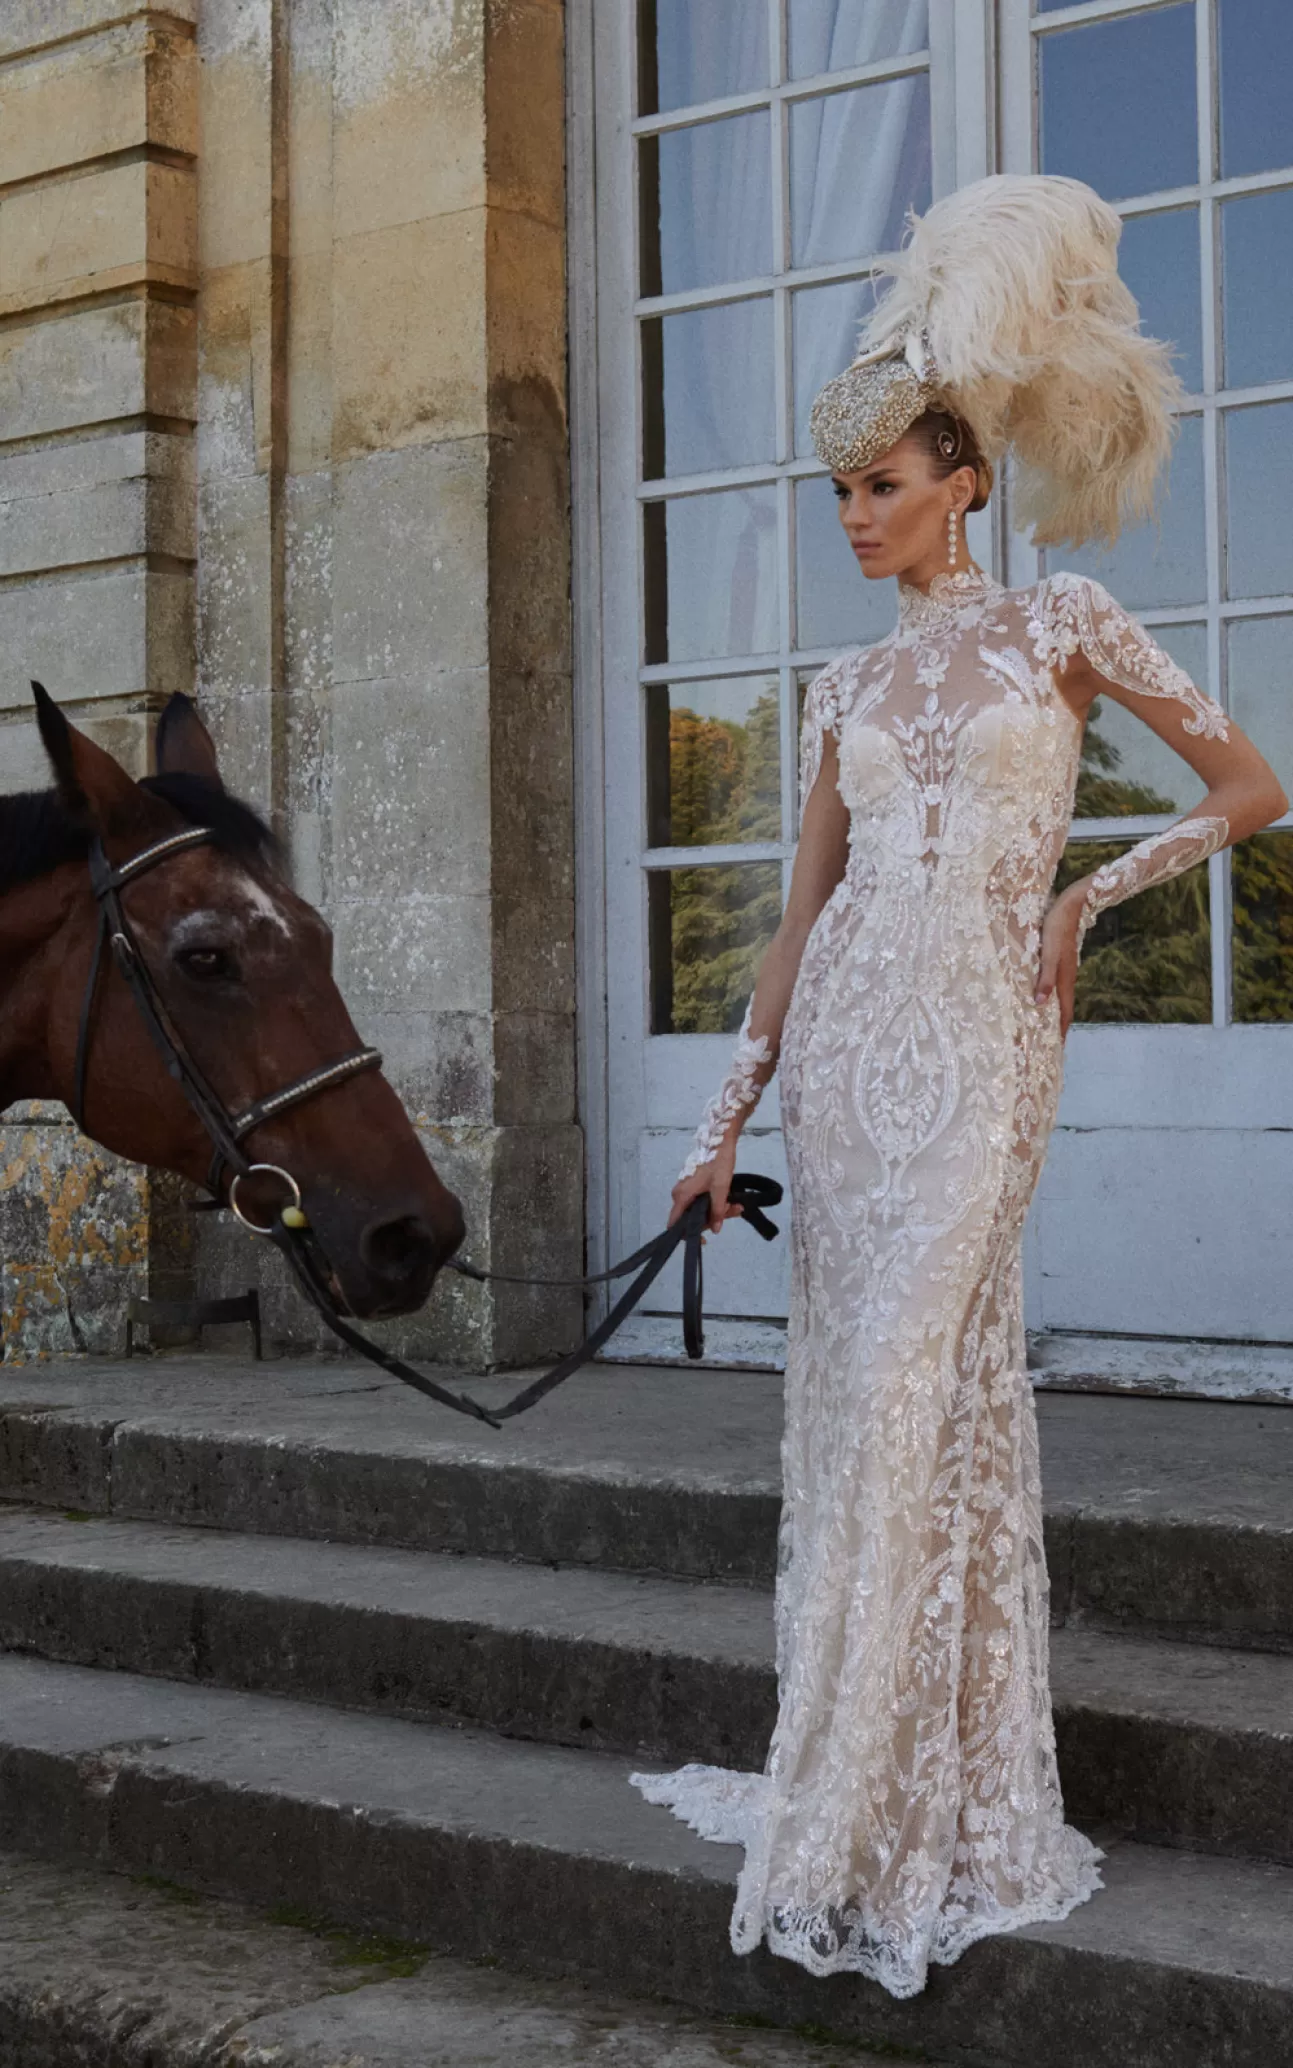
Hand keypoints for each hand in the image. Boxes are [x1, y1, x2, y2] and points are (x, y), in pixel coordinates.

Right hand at [669, 1132, 742, 1234]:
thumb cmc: (718, 1161)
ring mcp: (686, 1189)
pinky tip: (729, 1200)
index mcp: (682, 1196)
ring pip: (699, 1209)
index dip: (688, 1234)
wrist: (720, 1139)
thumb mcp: (720, 1188)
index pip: (675, 1224)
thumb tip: (716, 1229)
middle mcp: (680, 1194)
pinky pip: (702, 1200)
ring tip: (736, 1205)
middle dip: (713, 1218)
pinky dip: (715, 1202)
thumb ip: (717, 1210)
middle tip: (732, 1212)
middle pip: (691, 1217)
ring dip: (717, 1210)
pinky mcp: (694, 1184)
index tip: (704, 1238)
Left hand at [1035, 887, 1084, 1036]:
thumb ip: (1045, 978)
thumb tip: (1039, 1004)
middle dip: (1058, 1028)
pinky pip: (1057, 987)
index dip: (1060, 1033)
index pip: (1064, 1014)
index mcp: (1064, 980)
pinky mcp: (1062, 961)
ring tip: (1046, 1027)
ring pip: (1060, 999)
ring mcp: (1065, 970)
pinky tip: (1044, 998)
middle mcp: (1067, 979)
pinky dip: (1051, 999)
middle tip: (1050, 1046)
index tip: (1056, 1051)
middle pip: (1063, 1010)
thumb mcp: (1048, 954)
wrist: (1072, 905)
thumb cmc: (1056, 928)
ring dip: (1055, 1014)